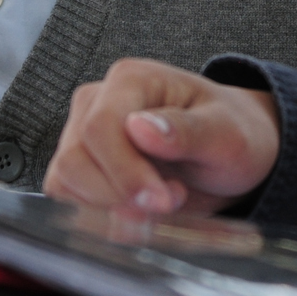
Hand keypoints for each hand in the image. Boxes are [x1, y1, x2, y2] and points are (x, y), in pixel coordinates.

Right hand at [45, 58, 279, 213]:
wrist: (229, 156)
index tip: (161, 201)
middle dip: (121, 195)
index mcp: (131, 79)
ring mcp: (81, 135)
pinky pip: (68, 200)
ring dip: (111, 207)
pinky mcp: (79, 168)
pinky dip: (100, 216)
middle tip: (173, 201)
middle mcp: (97, 102)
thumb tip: (138, 127)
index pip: (101, 127)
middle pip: (75, 160)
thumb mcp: (226, 134)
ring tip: (163, 201)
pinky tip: (140, 212)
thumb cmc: (230, 135)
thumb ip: (186, 130)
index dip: (125, 172)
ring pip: (65, 182)